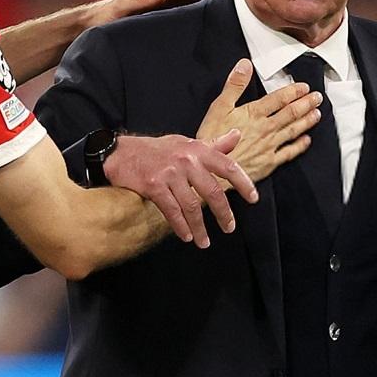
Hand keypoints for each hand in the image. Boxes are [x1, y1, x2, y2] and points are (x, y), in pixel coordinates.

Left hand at [86, 0, 228, 27]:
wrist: (86, 25)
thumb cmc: (102, 18)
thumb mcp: (120, 9)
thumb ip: (141, 0)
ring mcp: (156, 3)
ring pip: (187, 0)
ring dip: (205, 0)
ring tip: (226, 5)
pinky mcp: (153, 14)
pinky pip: (179, 10)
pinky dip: (193, 11)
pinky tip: (202, 19)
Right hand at [104, 130, 248, 248]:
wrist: (122, 153)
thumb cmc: (158, 149)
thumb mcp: (187, 143)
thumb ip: (213, 145)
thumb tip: (237, 135)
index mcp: (198, 149)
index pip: (228, 167)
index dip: (243, 183)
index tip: (253, 199)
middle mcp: (186, 160)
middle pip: (213, 191)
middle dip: (223, 214)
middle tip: (229, 228)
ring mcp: (170, 173)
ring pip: (192, 206)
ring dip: (200, 227)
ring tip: (204, 241)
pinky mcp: (154, 185)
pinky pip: (172, 211)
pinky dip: (181, 226)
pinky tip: (186, 236)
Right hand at [197, 59, 321, 182]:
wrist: (213, 170)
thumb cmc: (213, 139)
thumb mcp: (218, 107)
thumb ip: (234, 85)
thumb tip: (244, 65)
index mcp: (254, 114)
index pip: (279, 99)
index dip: (294, 91)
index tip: (304, 87)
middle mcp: (266, 128)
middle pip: (291, 113)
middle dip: (306, 103)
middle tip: (317, 97)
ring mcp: (269, 146)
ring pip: (293, 130)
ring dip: (307, 121)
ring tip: (317, 113)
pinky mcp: (269, 162)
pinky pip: (289, 152)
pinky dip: (300, 145)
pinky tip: (307, 140)